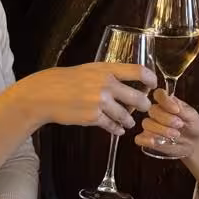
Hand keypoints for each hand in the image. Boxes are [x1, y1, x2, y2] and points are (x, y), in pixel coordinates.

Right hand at [9, 63, 154, 134]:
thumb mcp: (90, 69)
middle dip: (144, 105)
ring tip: (129, 121)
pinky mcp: (93, 118)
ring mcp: (100, 102)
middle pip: (138, 98)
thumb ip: (109, 74)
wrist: (45, 94)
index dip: (151, 79)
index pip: (139, 71)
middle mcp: (106, 84)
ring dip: (129, 120)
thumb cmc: (67, 80)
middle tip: (144, 107)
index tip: (154, 85)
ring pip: (126, 115)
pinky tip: (117, 129)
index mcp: (107, 69)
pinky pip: (112, 126)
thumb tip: (129, 81)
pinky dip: (117, 129)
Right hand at [138, 90, 198, 158]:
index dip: (165, 101)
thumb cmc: (194, 127)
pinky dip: (145, 139)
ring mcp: (151, 126)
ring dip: (160, 130)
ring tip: (174, 135)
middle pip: (152, 110)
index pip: (158, 94)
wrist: (194, 144)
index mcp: (167, 102)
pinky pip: (139, 138)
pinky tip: (154, 142)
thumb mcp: (193, 117)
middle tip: (179, 125)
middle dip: (165, 118)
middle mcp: (157, 112)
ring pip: (146, 124)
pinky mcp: (147, 140)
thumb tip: (171, 102)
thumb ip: (182, 109)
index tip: (176, 110)